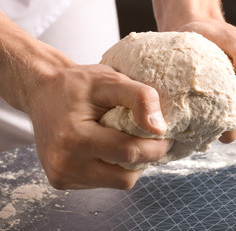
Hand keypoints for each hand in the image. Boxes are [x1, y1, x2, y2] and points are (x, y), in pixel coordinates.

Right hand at [28, 63, 170, 188]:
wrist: (42, 92)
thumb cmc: (77, 85)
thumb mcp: (110, 80)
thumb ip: (139, 98)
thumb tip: (160, 129)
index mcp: (74, 138)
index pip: (128, 152)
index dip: (155, 146)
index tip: (165, 135)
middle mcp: (64, 164)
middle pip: (125, 177)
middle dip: (145, 159)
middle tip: (150, 140)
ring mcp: (61, 176)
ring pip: (116, 182)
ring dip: (130, 165)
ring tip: (128, 141)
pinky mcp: (61, 181)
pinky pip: (102, 182)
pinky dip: (113, 168)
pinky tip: (109, 149)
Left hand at [150, 0, 235, 142]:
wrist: (195, 32)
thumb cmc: (217, 35)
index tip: (215, 101)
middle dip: (222, 123)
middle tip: (200, 109)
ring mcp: (235, 107)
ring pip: (227, 131)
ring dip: (210, 126)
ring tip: (193, 111)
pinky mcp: (217, 112)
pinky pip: (212, 129)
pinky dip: (201, 125)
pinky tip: (190, 114)